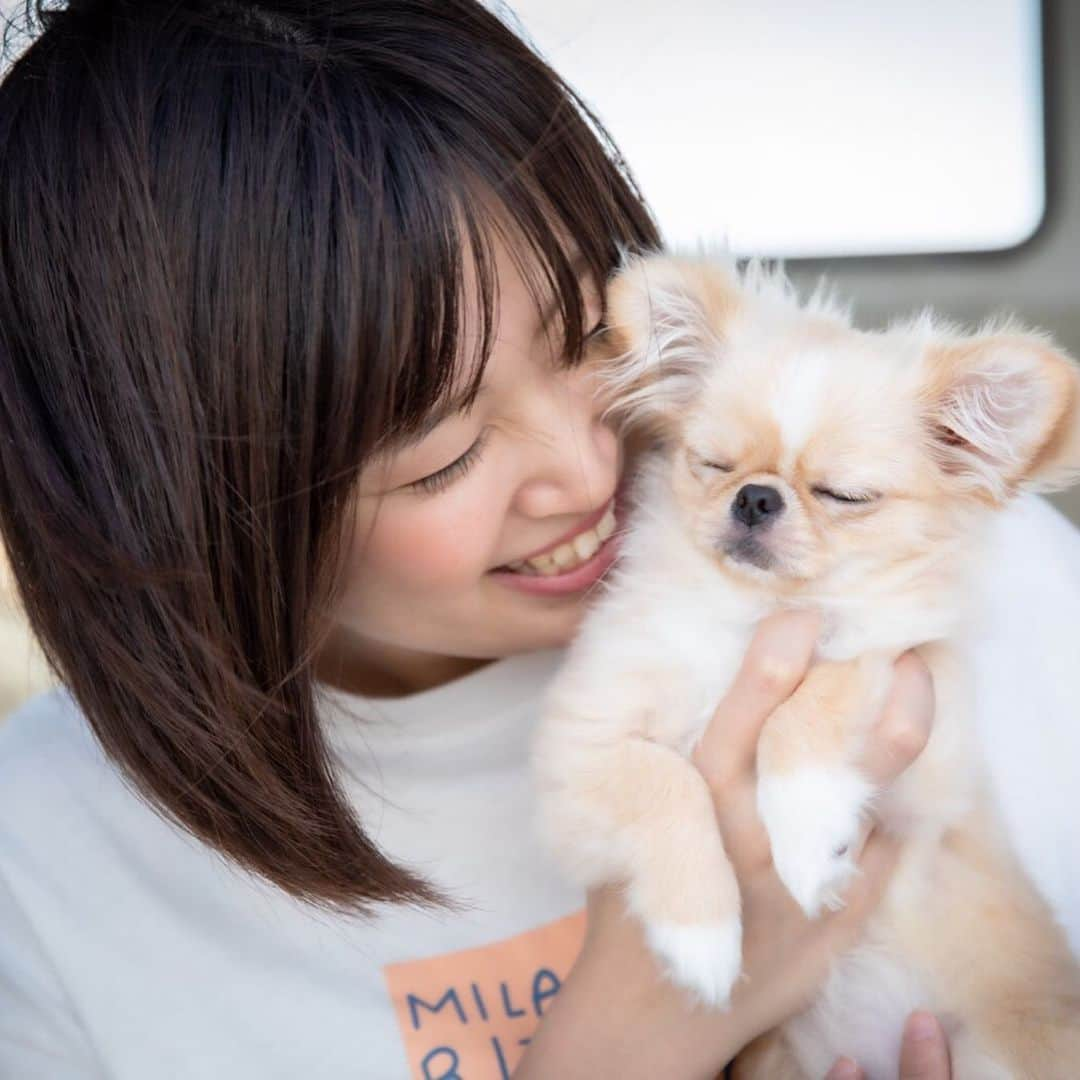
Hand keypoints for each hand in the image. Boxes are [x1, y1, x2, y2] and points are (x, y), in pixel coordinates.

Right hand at [516, 612, 935, 1078]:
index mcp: (689, 826)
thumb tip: (688, 689)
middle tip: (880, 637)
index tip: (795, 620)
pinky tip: (909, 771)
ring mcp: (796, 902)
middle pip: (800, 767)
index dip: (763, 679)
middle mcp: (746, 859)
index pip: (728, 741)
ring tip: (912, 682)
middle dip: (840, 697)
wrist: (649, 1015)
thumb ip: (662, 772)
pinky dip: (895, 818)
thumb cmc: (631, 908)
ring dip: (886, 746)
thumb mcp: (630, 831)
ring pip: (852, 812)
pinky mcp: (829, 934)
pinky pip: (875, 867)